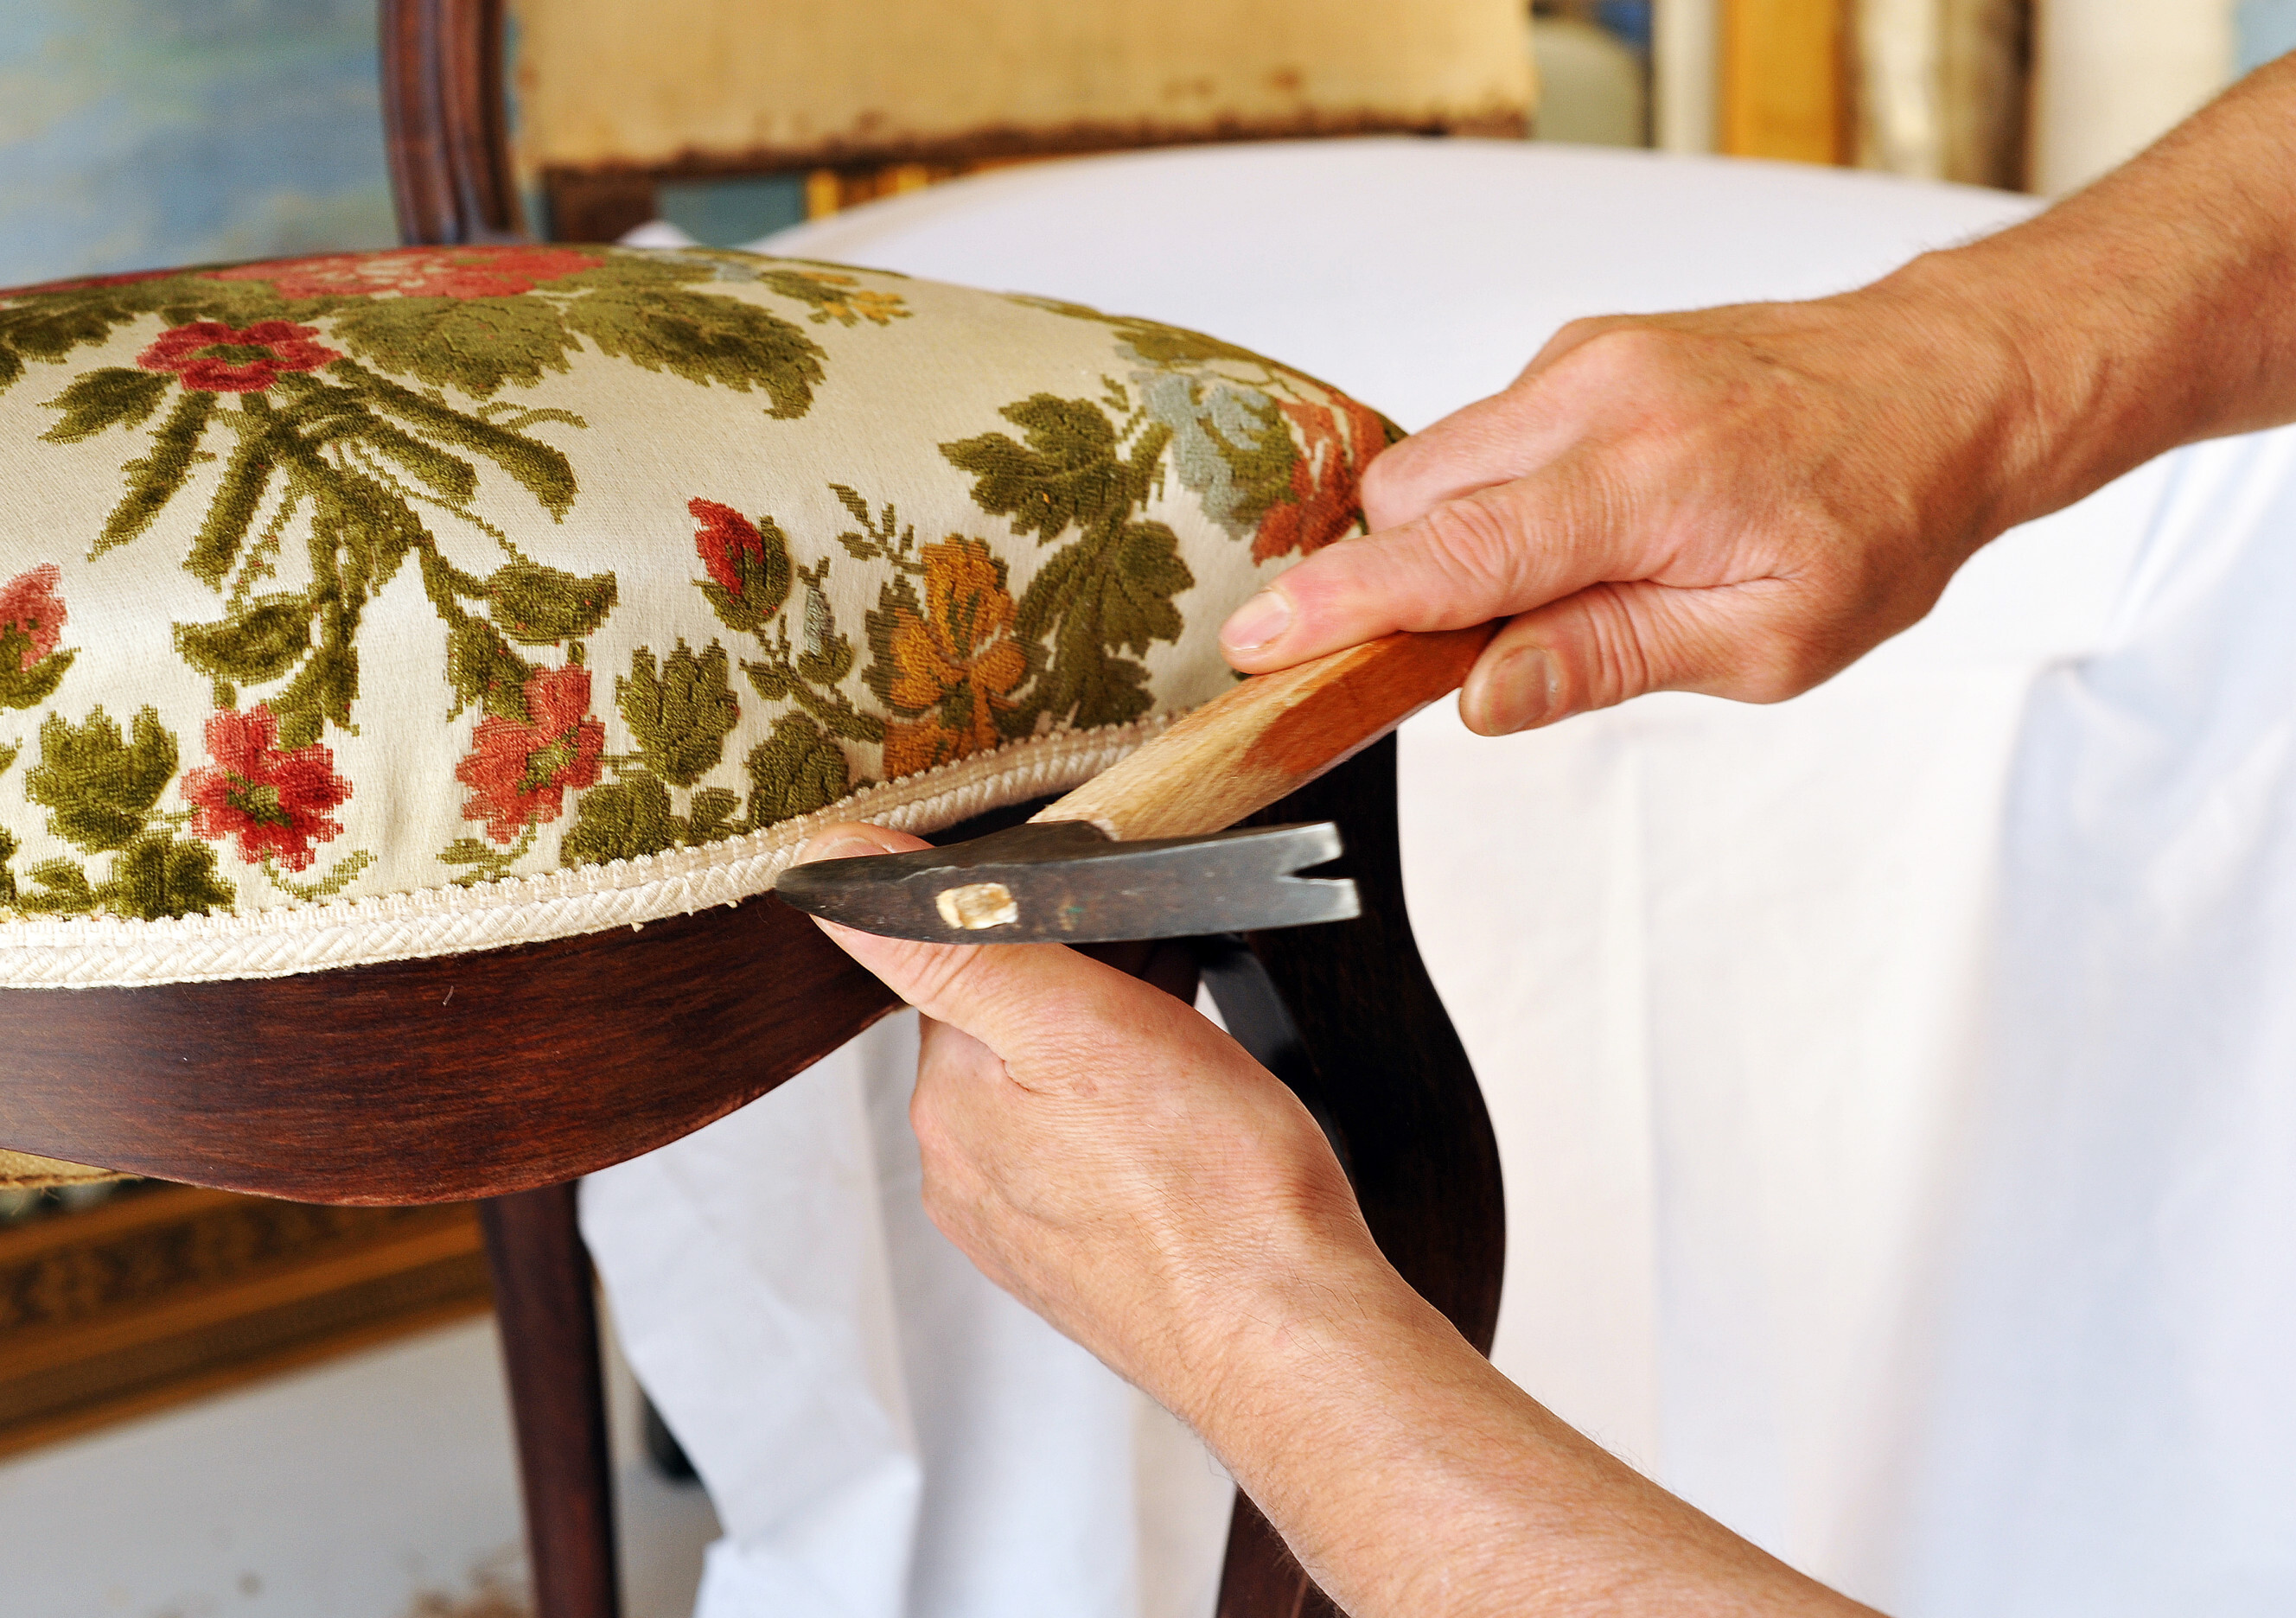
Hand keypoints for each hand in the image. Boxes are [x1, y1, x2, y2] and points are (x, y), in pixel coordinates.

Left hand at [790, 823, 1392, 1418]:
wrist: (1287, 1338)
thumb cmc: (1208, 1192)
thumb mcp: (1074, 1021)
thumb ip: (952, 943)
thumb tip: (834, 871)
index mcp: (949, 1102)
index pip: (964, 963)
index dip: (1050, 929)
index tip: (1117, 927)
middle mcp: (966, 1170)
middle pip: (1012, 1027)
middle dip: (1087, 991)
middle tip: (1171, 989)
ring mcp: (1024, 1225)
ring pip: (1058, 1094)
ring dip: (1120, 1057)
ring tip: (1196, 1067)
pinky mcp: (1084, 1262)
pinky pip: (1096, 1157)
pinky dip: (1140, 1125)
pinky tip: (1196, 1130)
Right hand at [1219, 269, 2040, 732]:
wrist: (1946, 385)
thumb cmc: (1878, 513)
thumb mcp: (1771, 640)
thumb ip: (1610, 659)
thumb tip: (1481, 696)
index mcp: (1649, 479)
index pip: (1457, 551)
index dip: (1346, 606)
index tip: (1260, 642)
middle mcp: (1599, 395)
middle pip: (1413, 499)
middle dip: (1407, 582)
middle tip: (1481, 649)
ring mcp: (1584, 359)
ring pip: (1438, 463)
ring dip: (1460, 542)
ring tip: (1569, 583)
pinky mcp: (1580, 351)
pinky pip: (1486, 437)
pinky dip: (1500, 498)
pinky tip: (1588, 528)